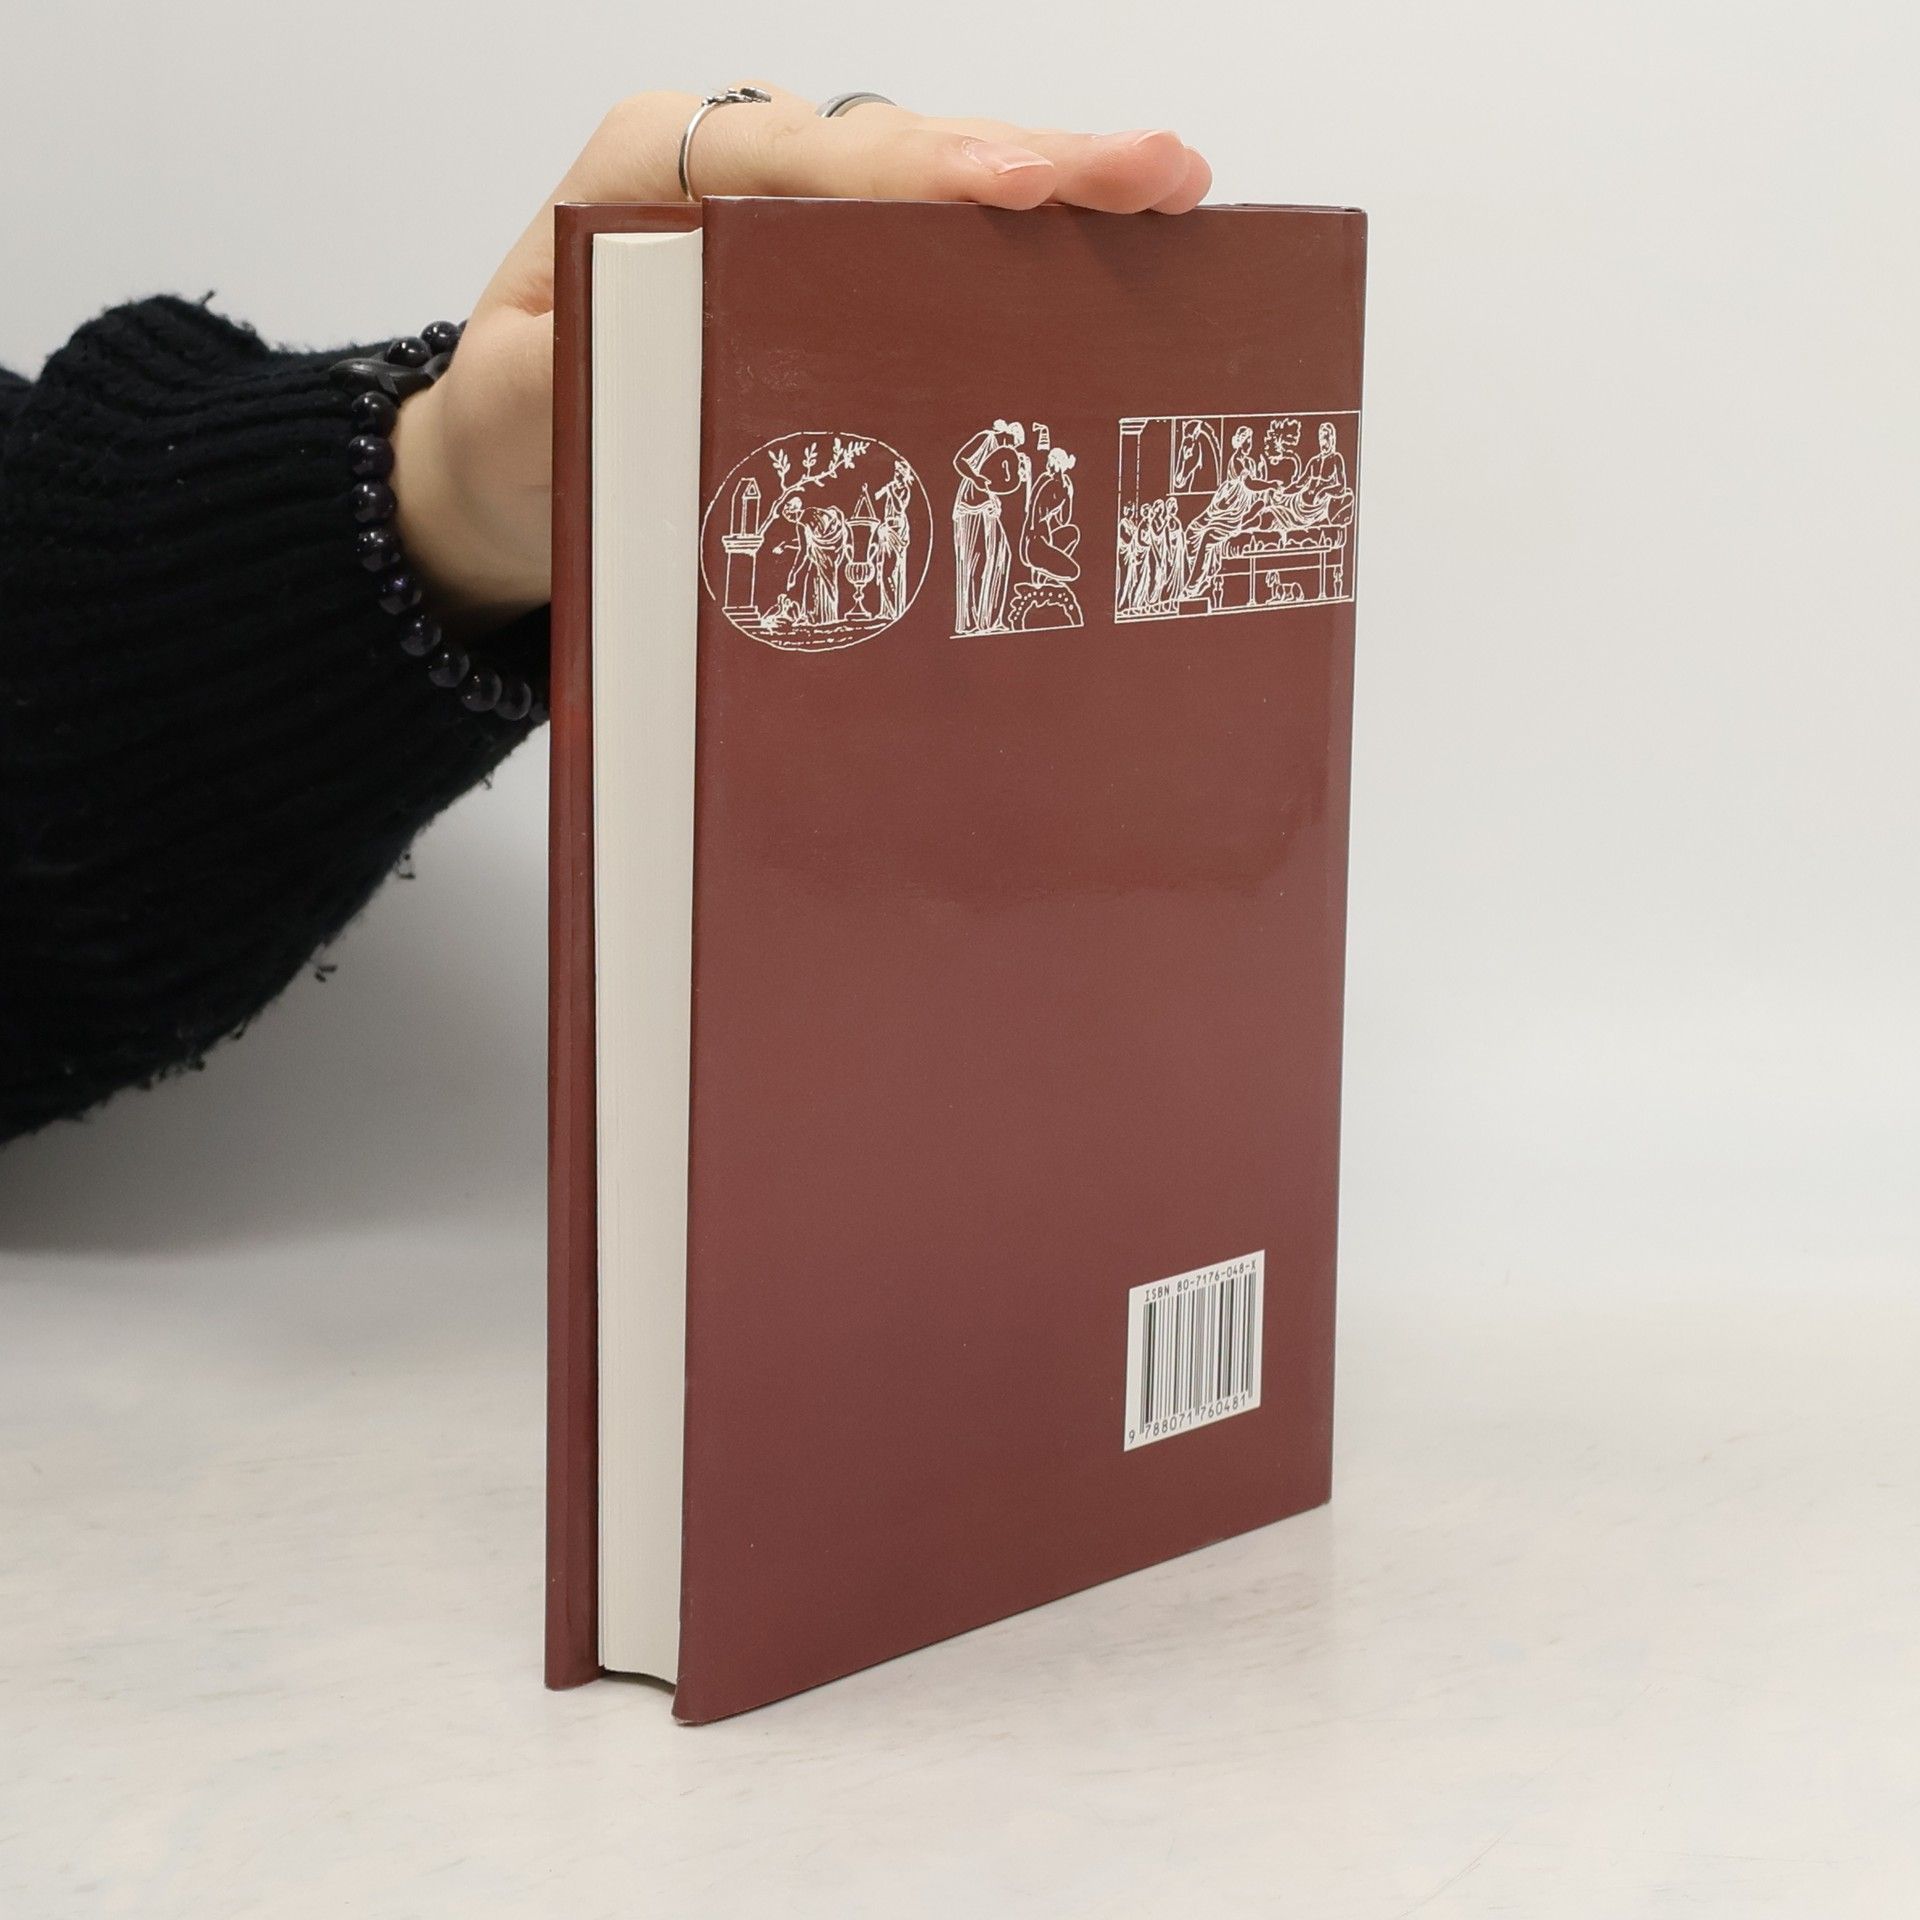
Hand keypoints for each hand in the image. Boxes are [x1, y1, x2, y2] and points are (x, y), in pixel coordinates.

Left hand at [389, 85, 1210, 623]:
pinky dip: (1023, 249)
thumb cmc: (512, 435)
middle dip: (1032, 160)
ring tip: (1169, 194)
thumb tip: (668, 349)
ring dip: (1054, 192)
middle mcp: (734, 167)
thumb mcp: (512, 412)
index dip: (915, 168)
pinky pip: (933, 245)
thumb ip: (574, 373)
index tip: (1012, 184)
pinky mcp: (827, 266)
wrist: (505, 467)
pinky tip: (1112, 244)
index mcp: (650, 169)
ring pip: (934, 184)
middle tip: (1156, 173)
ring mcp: (791, 213)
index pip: (797, 153)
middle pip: (897, 149)